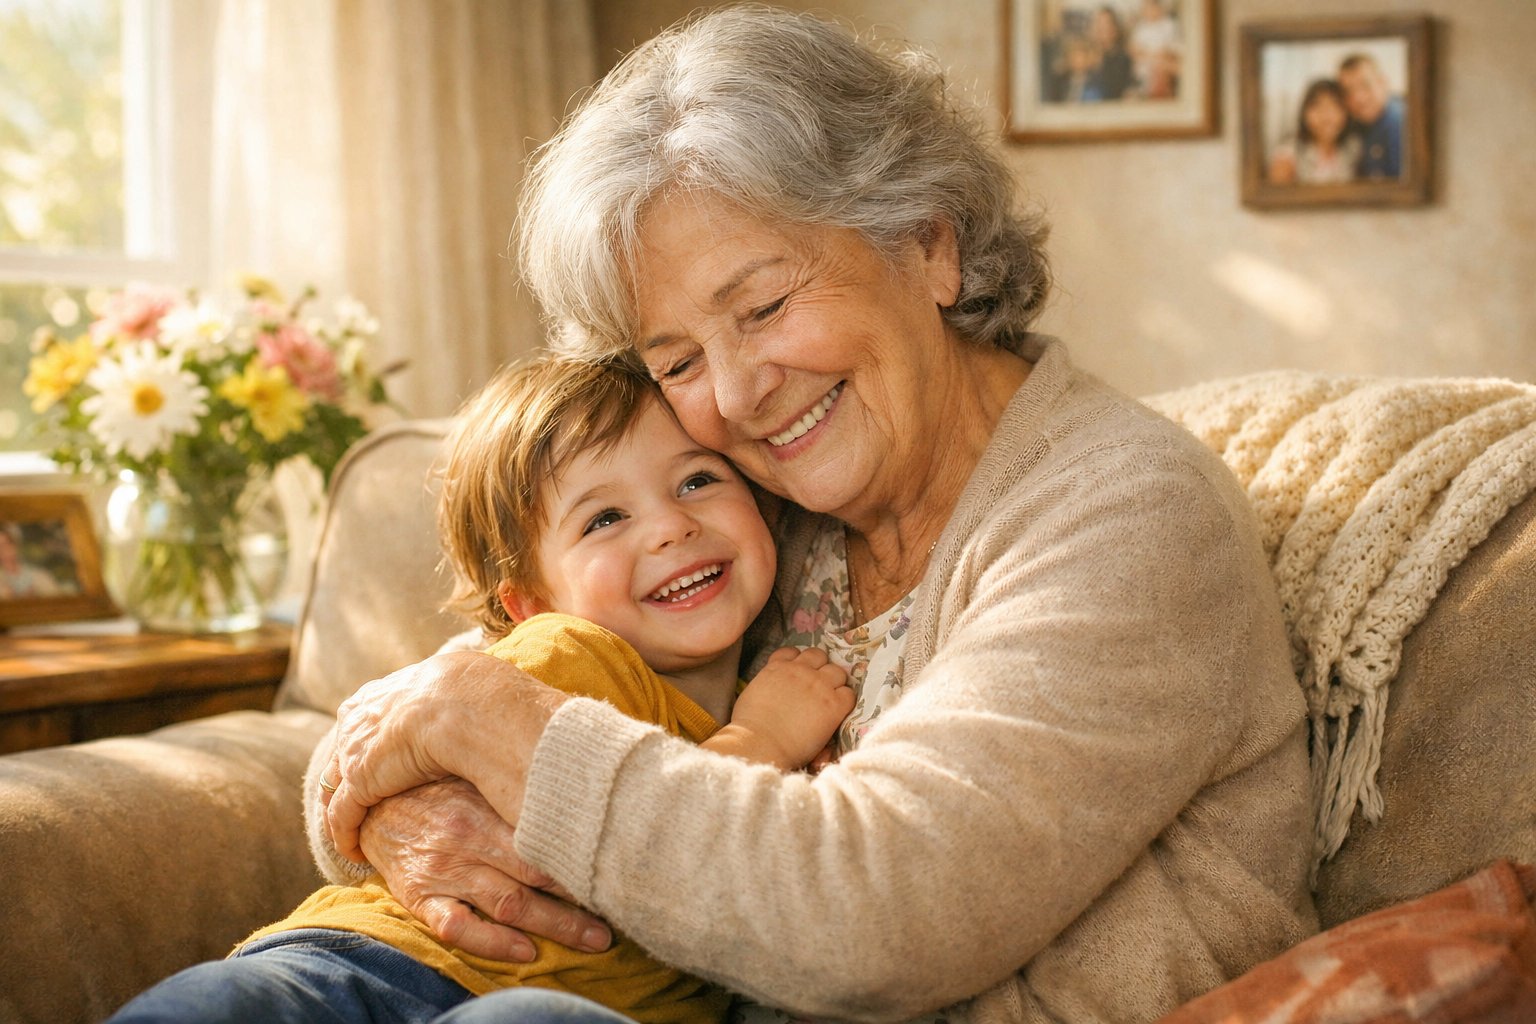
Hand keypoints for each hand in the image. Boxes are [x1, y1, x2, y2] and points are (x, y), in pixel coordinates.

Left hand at [321, 651, 568, 862]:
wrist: (468, 705)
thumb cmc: (483, 695)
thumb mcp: (471, 684)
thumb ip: (467, 694)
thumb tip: (493, 693)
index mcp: (393, 688)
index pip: (373, 716)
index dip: (377, 740)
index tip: (384, 758)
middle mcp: (367, 715)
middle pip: (347, 748)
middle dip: (347, 772)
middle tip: (355, 797)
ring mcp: (358, 748)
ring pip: (336, 784)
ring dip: (342, 808)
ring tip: (353, 829)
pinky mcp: (360, 781)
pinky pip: (342, 815)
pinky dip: (345, 834)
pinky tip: (354, 851)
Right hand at [358, 777, 611, 961]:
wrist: (369, 803)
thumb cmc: (437, 790)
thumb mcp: (475, 779)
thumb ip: (516, 789)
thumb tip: (580, 787)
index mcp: (486, 805)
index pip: (546, 833)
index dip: (584, 853)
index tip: (619, 866)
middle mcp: (468, 837)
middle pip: (537, 874)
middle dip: (581, 899)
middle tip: (620, 912)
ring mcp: (444, 869)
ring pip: (509, 903)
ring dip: (556, 925)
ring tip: (594, 940)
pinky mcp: (419, 896)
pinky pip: (458, 926)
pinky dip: (493, 943)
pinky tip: (525, 952)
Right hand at [719, 646, 852, 769]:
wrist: (760, 743)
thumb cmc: (748, 727)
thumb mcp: (752, 695)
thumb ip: (767, 685)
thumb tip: (773, 693)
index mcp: (777, 667)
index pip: (793, 652)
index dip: (798, 662)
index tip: (798, 674)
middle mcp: (800, 670)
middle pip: (819, 656)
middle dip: (819, 668)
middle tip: (816, 687)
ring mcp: (818, 685)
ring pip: (837, 671)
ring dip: (834, 682)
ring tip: (829, 698)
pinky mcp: (833, 704)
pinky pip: (849, 694)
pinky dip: (845, 701)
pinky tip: (837, 713)